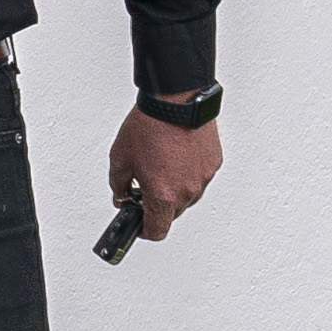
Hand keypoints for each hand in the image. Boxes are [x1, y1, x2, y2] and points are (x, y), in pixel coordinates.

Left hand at [109, 106, 222, 242]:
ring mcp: (202, 178)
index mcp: (163, 195)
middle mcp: (187, 191)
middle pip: (172, 214)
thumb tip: (121, 196)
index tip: (140, 226)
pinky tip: (176, 155)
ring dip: (174, 190)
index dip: (145, 231)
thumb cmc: (150, 125)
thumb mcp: (120, 158)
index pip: (157, 231)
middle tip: (145, 188)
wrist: (175, 100)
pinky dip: (187, 173)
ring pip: (187, 197)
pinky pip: (198, 178)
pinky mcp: (213, 163)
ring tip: (161, 164)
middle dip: (157, 206)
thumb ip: (118, 185)